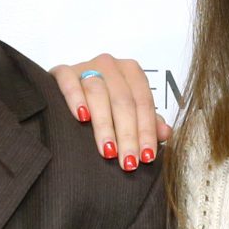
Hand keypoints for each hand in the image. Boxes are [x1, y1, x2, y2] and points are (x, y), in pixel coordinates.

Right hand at [49, 54, 166, 172]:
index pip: (143, 103)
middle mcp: (111, 66)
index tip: (146, 157)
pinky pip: (69, 82)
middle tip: (127, 162)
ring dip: (104, 125)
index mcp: (131, 72)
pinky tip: (81, 118)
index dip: (147, 131)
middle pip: (123, 101)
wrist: (68, 91)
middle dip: (127, 135)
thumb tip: (166, 133)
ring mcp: (86, 66)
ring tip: (108, 151)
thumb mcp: (129, 113)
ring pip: (98, 94)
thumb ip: (148, 122)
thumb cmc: (104, 104)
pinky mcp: (62, 71)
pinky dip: (76, 99)